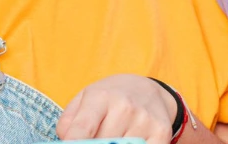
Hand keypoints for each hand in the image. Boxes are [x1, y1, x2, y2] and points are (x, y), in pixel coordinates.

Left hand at [56, 74, 177, 143]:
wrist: (147, 90)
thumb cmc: (109, 98)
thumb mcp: (84, 99)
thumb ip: (69, 122)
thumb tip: (67, 141)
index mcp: (101, 96)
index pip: (83, 130)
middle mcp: (124, 107)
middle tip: (96, 139)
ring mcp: (144, 120)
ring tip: (113, 139)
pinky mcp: (161, 133)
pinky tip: (128, 142)